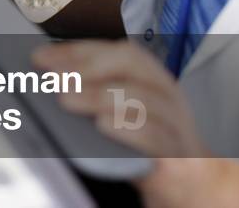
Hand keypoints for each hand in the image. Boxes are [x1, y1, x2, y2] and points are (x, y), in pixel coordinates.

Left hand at [34, 40, 214, 207]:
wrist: (196, 187)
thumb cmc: (152, 147)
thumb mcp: (125, 114)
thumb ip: (96, 94)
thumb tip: (48, 81)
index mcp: (152, 80)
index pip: (118, 52)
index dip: (78, 50)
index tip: (41, 58)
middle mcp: (167, 96)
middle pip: (134, 65)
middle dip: (89, 66)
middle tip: (55, 78)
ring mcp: (177, 126)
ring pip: (143, 99)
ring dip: (99, 95)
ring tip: (67, 99)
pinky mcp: (180, 158)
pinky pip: (157, 138)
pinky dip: (128, 129)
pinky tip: (102, 125)